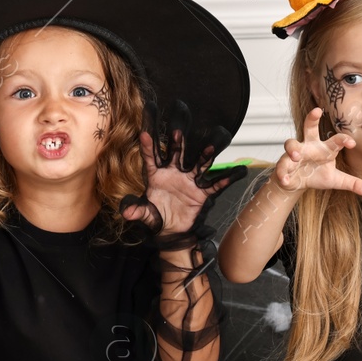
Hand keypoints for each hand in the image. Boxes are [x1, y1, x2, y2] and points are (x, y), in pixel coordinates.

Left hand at [122, 128, 241, 232]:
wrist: (171, 229)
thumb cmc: (156, 216)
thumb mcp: (145, 214)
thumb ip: (137, 211)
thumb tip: (126, 213)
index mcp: (156, 175)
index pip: (151, 158)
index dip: (147, 146)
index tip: (144, 132)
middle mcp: (173, 173)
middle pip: (176, 154)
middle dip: (177, 143)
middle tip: (177, 131)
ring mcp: (189, 181)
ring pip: (198, 165)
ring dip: (204, 156)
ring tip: (210, 147)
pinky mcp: (201, 193)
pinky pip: (214, 186)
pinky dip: (225, 180)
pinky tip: (235, 173)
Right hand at [274, 109, 361, 195]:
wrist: (296, 183)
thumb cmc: (316, 175)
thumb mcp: (335, 180)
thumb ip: (352, 183)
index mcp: (324, 148)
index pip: (335, 140)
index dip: (343, 140)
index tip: (352, 143)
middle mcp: (309, 146)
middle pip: (309, 127)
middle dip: (312, 119)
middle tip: (317, 111)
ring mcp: (295, 154)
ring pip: (291, 144)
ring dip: (293, 149)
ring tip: (297, 157)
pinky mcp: (284, 164)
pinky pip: (282, 165)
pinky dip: (282, 172)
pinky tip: (286, 179)